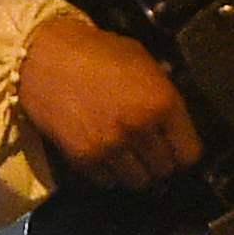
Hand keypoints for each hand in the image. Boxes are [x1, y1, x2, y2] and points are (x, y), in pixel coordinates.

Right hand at [17, 14, 201, 188]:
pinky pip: (108, 182)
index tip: (175, 148)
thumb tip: (175, 118)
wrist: (44, 57)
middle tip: (148, 149)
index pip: (190, 153)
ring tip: (125, 154)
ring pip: (138, 182)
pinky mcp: (84, 160)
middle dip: (159, 161)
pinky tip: (102, 153)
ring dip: (134, 170)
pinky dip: (107, 173)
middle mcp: (141, 129)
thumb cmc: (95, 52)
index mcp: (162, 102)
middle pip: (165, 170)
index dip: (183, 152)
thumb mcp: (141, 61)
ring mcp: (112, 148)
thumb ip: (162, 92)